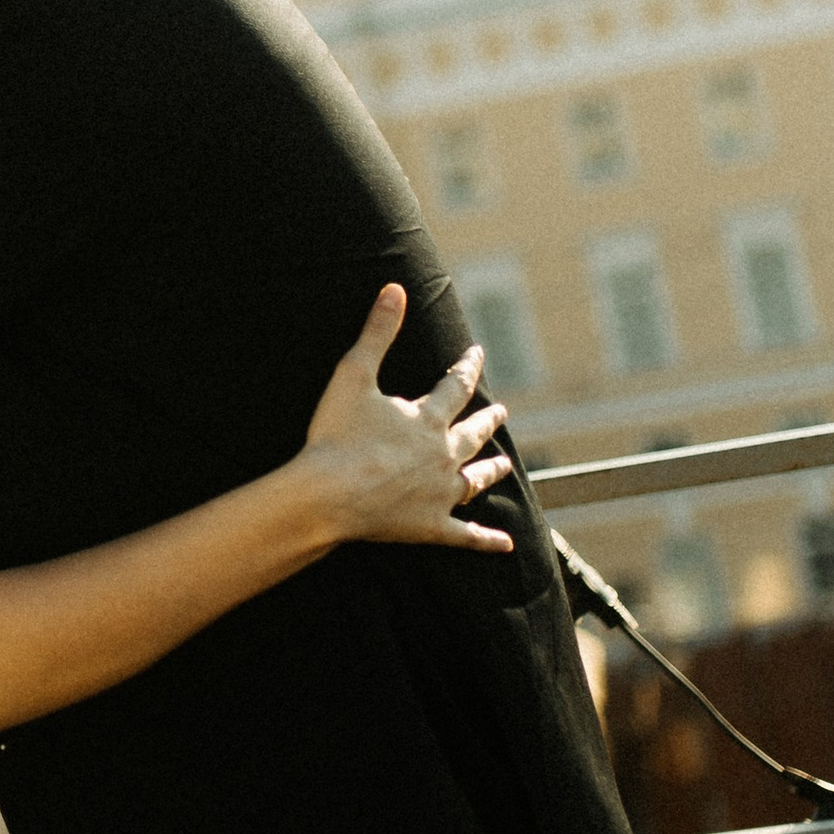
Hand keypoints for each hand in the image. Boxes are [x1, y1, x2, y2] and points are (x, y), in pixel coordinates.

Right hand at [299, 286, 513, 554]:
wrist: (328, 494)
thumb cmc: (337, 436)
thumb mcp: (353, 375)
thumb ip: (377, 333)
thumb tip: (395, 289)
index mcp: (426, 419)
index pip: (455, 387)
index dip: (466, 367)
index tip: (477, 354)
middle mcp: (442, 455)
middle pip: (473, 434)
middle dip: (487, 419)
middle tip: (501, 410)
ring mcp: (439, 494)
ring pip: (475, 480)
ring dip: (491, 471)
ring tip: (504, 465)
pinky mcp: (431, 527)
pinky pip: (466, 535)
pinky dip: (486, 540)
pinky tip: (505, 544)